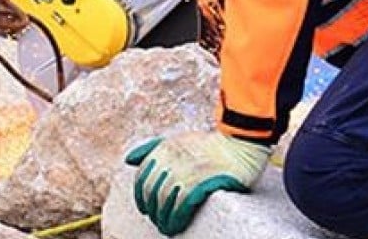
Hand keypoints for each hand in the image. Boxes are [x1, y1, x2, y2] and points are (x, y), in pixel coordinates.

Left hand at [126, 130, 270, 235]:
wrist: (239, 143)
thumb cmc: (208, 144)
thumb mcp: (176, 140)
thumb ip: (151, 148)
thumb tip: (128, 160)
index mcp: (163, 148)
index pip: (142, 176)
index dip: (140, 195)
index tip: (144, 208)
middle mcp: (171, 158)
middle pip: (152, 190)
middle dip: (152, 210)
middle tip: (156, 221)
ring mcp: (186, 170)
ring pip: (164, 200)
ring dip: (162, 218)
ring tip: (165, 227)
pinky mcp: (202, 181)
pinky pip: (181, 205)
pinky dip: (176, 218)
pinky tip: (175, 225)